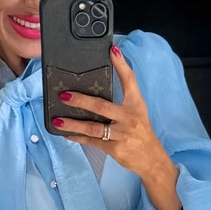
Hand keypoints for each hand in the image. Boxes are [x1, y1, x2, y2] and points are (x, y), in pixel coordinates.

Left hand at [52, 45, 171, 183]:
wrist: (152, 159)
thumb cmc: (141, 132)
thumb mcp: (137, 110)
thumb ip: (124, 96)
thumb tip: (102, 83)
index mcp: (136, 104)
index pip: (129, 81)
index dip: (121, 65)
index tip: (112, 50)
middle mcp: (129, 117)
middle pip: (102, 106)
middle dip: (81, 100)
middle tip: (64, 95)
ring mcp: (121, 134)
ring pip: (93, 127)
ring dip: (73, 124)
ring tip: (58, 120)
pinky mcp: (115, 148)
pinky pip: (92, 141)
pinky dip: (78, 138)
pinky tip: (66, 134)